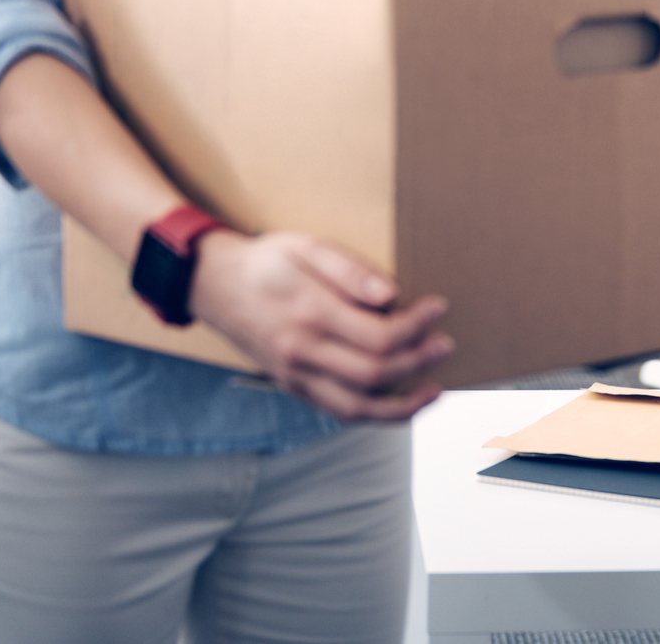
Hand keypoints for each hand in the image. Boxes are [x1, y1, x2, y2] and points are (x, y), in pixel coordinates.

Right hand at [188, 230, 452, 421]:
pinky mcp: (294, 386)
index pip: (378, 335)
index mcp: (310, 313)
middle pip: (374, 374)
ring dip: (403, 405)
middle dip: (418, 361)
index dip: (416, 326)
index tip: (439, 308)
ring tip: (435, 390)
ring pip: (357, 408)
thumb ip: (348, 269)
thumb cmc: (266, 260)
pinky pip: (339, 410)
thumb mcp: (306, 246)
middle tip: (445, 343)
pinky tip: (399, 401)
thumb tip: (390, 294)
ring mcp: (296, 376)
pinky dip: (374, 414)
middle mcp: (302, 353)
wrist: (214, 285)